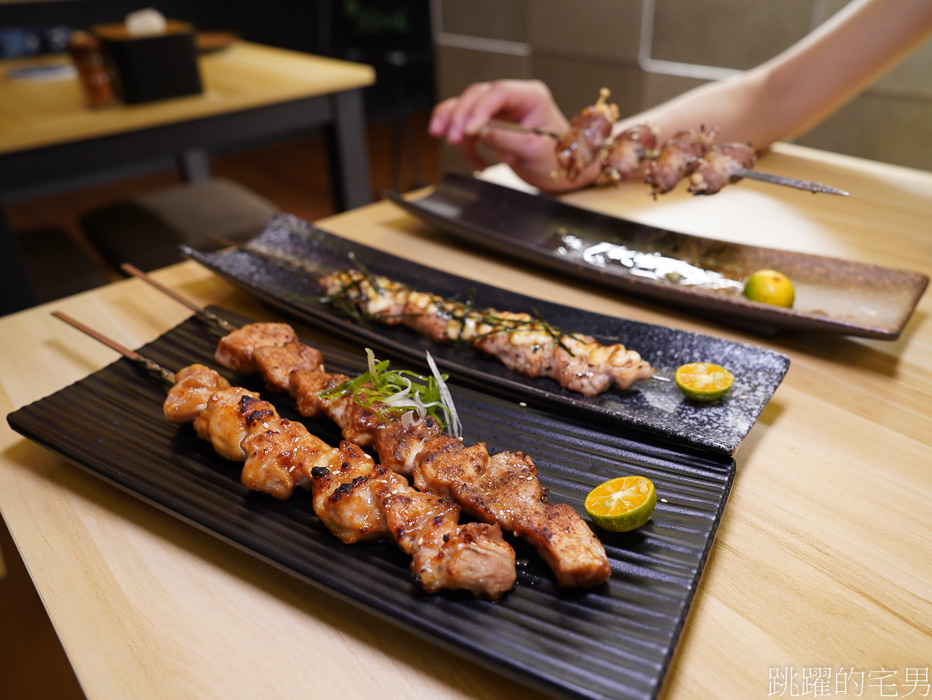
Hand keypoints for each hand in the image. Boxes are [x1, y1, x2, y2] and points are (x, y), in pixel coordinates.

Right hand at [429, 80, 594, 191]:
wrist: (566, 172)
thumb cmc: (559, 159)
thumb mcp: (534, 151)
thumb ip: (506, 139)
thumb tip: (478, 131)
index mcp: (532, 96)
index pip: (499, 93)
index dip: (479, 109)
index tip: (469, 131)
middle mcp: (515, 98)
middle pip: (477, 96)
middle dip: (461, 116)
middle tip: (452, 139)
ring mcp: (502, 110)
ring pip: (467, 108)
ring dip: (454, 124)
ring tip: (450, 143)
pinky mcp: (493, 125)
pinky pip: (470, 128)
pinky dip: (466, 146)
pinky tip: (477, 164)